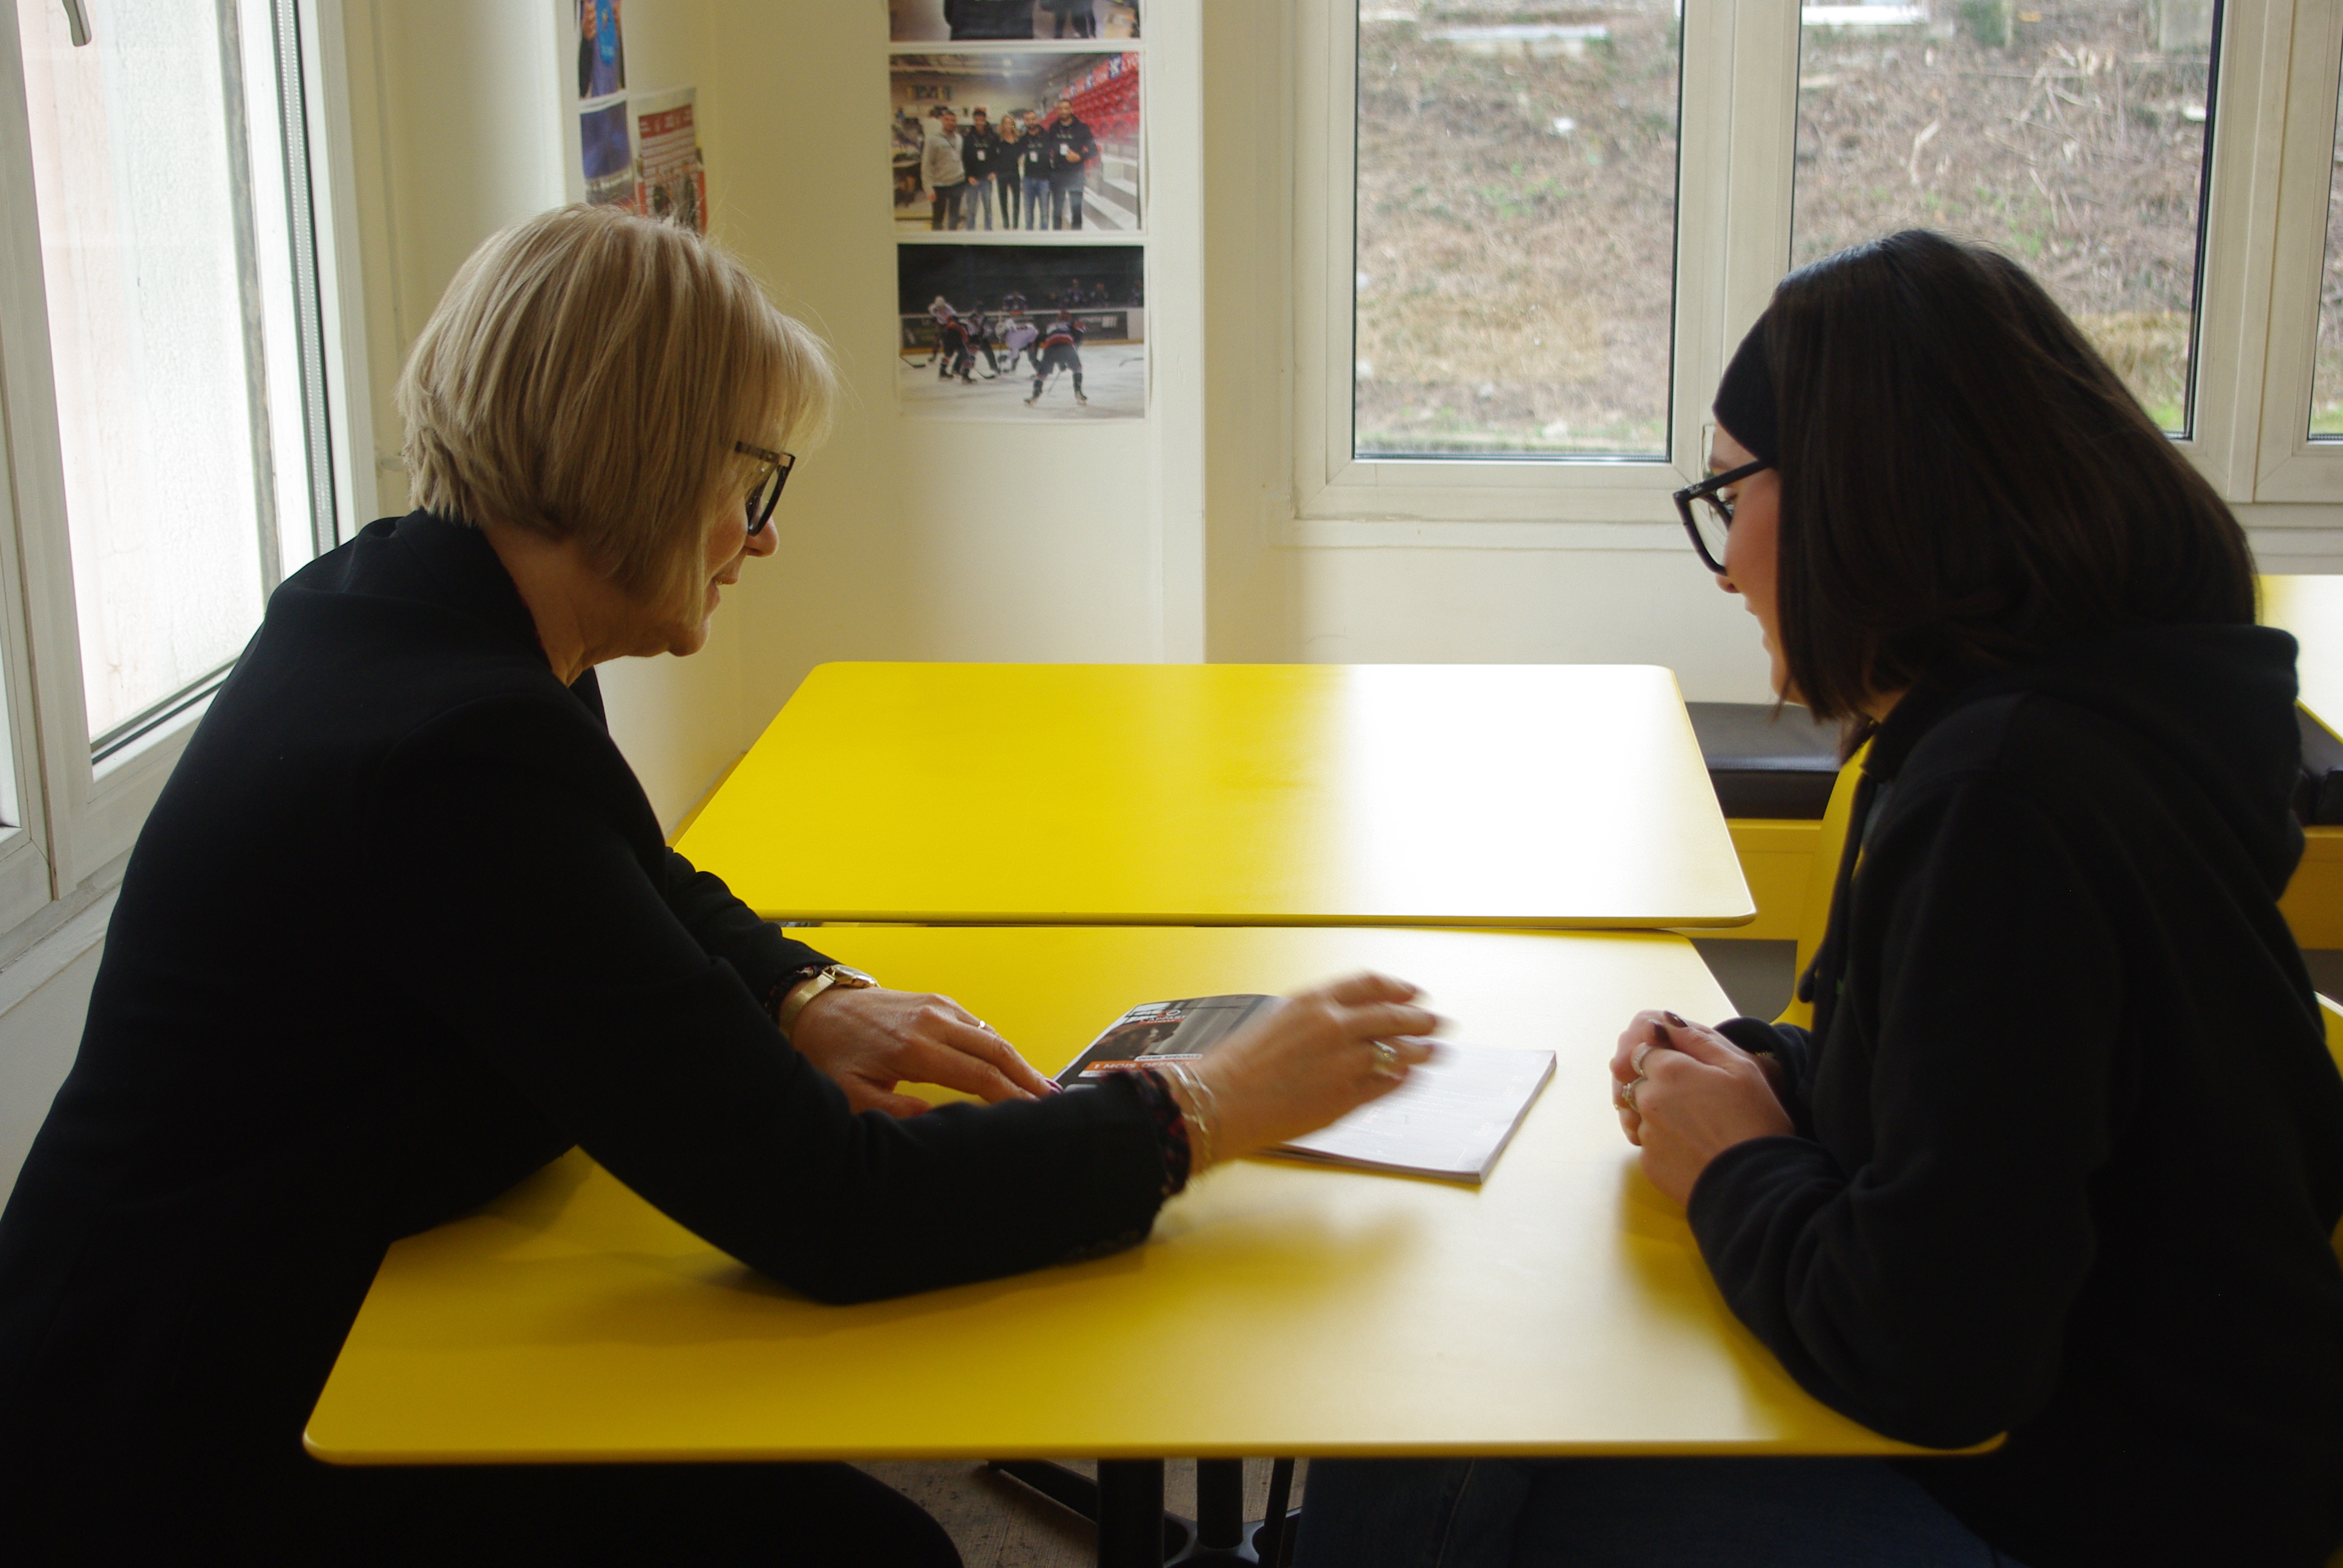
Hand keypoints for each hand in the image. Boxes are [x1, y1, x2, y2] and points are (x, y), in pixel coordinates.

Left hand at [791, 986, 1055, 1116]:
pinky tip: (1011, 1064)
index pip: (978, 1075)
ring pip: (992, 1036)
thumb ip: (893, 1111)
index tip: (1030, 1114)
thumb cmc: (833, 1051)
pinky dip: (1000, 1047)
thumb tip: (935, 1120)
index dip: (1010, 1097)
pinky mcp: (939, 1002)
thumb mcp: (851, 1091)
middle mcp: (934, 1022)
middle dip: (1029, 1077)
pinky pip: (979, 1026)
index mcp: (915, 1048)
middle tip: (1052, 1101)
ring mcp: (939, 1007)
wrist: (820, 1006)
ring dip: (1019, 1062)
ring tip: (1041, 1087)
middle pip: (997, 1050)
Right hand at [1190, 973, 1440, 1162]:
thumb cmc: (1235, 1066)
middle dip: (1421, 1019)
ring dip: (1422, 1050)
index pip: (1369, 983)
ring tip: (1436, 1052)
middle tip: (1438, 1022)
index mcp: (1312, 1001)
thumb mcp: (1275, 1024)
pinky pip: (1387, 1084)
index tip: (1415, 992)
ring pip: (1398, 1050)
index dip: (1398, 987)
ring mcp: (1343, 1062)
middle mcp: (1333, 1026)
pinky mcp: (1346, 1097)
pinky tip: (1411, 1078)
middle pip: (1393, 1015)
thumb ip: (1313, 1022)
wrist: (1218, 1102)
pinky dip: (1404, 1080)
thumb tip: (1344, 1026)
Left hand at [1610, 1010, 1793, 1204]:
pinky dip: (1665, 1143)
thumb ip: (1696, 1038)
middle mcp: (1648, 1100)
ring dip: (1660, 1114)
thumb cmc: (1755, 1122)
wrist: (1758, 1185)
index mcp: (1669, 1071)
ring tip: (1698, 1126)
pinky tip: (1694, 1148)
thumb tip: (1664, 1019)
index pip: (1645, 1050)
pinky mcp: (1649, 1164)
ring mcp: (1646, 1134)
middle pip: (1639, 1081)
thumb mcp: (1740, 1066)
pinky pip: (1649, 1144)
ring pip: (1641, 1113)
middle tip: (1699, 1101)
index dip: (1665, 1056)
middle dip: (1659, 1084)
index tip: (1688, 1070)